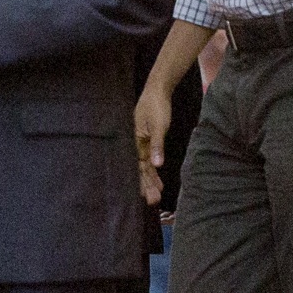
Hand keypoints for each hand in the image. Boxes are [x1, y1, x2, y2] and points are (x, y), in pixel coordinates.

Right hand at [135, 81, 171, 206]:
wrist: (157, 90)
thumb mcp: (159, 126)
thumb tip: (157, 165)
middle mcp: (134, 144)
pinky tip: (158, 181)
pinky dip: (153, 170)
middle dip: (146, 185)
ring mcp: (139, 143)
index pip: (137, 167)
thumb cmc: (156, 106)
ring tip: (156, 195)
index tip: (146, 196)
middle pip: (139, 169)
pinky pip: (148, 159)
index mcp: (134, 141)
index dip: (142, 182)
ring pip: (143, 166)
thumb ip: (157, 146)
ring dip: (150, 180)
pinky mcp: (146, 140)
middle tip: (153, 201)